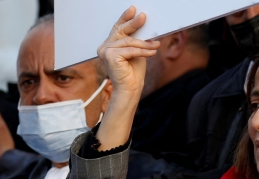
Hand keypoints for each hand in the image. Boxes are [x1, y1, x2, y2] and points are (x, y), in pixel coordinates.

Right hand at [95, 7, 159, 149]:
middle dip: (134, 24)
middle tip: (144, 17)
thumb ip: (136, 39)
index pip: (117, 28)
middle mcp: (104, 48)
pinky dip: (143, 51)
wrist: (130, 89)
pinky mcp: (110, 57)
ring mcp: (105, 52)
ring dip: (144, 44)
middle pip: (122, 31)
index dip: (124, 18)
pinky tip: (152, 52)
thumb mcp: (136, 50)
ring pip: (129, 41)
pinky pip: (130, 49)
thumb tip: (143, 23)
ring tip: (155, 47)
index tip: (132, 9)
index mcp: (108, 45)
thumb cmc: (133, 72)